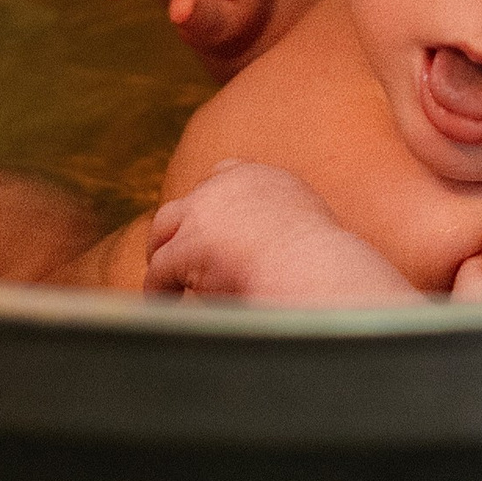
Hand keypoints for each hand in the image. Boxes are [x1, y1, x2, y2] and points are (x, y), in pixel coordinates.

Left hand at [146, 160, 416, 303]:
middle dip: (181, 228)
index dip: (213, 204)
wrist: (315, 274)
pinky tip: (165, 305)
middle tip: (178, 259)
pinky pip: (161, 268)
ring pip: (164, 228)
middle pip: (189, 200)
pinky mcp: (189, 244)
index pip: (225, 174)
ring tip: (165, 284)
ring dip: (162, 255)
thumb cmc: (323, 270)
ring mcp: (205, 211)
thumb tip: (284, 254)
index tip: (210, 229)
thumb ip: (288, 230)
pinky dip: (158, 289)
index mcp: (265, 179)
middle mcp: (230, 184)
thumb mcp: (311, 230)